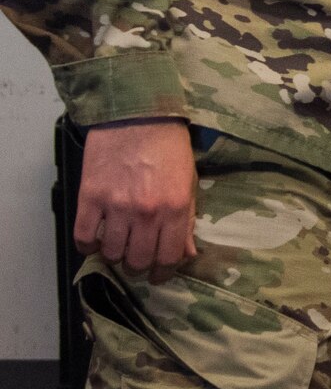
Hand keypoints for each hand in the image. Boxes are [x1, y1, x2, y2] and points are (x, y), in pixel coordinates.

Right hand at [74, 120, 197, 276]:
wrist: (136, 114)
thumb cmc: (167, 146)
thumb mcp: (188, 182)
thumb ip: (187, 220)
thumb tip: (187, 253)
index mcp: (175, 209)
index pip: (168, 260)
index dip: (162, 274)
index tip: (157, 275)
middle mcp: (146, 213)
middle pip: (138, 262)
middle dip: (138, 267)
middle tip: (136, 261)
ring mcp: (116, 206)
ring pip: (111, 253)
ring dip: (114, 255)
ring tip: (117, 246)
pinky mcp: (90, 196)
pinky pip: (84, 237)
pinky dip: (87, 245)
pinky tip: (94, 240)